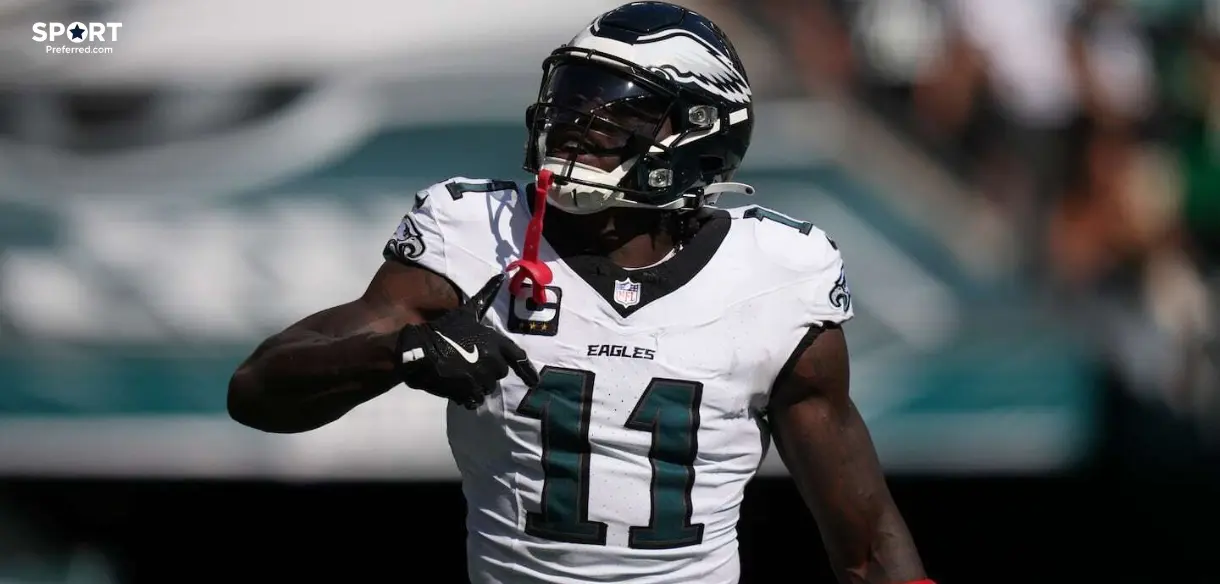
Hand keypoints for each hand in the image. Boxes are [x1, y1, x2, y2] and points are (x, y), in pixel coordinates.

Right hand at [394, 273, 539, 408]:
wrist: (420, 349)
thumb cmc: (444, 329)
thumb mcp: (467, 311)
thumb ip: (485, 296)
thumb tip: (501, 275)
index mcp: (496, 343)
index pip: (518, 358)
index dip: (528, 371)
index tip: (534, 382)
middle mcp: (493, 361)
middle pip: (500, 373)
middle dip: (490, 370)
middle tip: (473, 365)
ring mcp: (481, 379)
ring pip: (487, 387)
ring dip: (479, 384)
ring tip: (463, 376)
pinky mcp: (468, 392)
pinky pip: (475, 399)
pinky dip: (468, 396)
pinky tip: (458, 388)